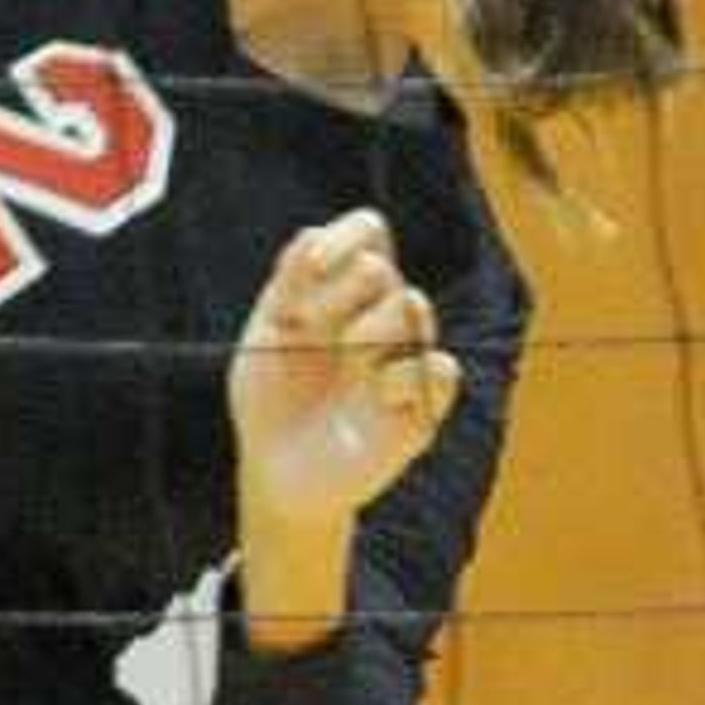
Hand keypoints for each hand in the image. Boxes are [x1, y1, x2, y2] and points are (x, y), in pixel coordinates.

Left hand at [229, 209, 460, 528]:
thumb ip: (287, 286)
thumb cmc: (271, 399)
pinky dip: (409, 374)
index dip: (346, 237)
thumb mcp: (264, 339)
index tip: (311, 268)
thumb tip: (310, 234)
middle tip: (304, 330)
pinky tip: (380, 394)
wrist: (276, 471)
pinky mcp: (422, 405)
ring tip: (347, 359)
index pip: (370, 233)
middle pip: (382, 269)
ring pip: (414, 307)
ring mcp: (403, 358)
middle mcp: (381, 316)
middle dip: (338, 292)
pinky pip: (441, 368)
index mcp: (344, 290)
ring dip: (372, 327)